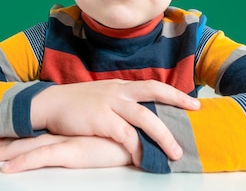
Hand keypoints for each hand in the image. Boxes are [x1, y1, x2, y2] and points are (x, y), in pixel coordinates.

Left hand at [0, 135, 131, 172]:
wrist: (145, 131)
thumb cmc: (132, 133)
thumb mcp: (109, 134)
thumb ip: (98, 133)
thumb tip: (92, 138)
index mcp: (73, 127)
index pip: (40, 131)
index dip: (18, 135)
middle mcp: (67, 131)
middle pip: (28, 135)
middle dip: (3, 143)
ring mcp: (68, 139)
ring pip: (29, 145)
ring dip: (4, 151)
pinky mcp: (73, 151)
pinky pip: (42, 158)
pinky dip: (21, 163)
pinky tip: (5, 170)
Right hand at [30, 79, 199, 165]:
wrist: (49, 104)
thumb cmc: (76, 103)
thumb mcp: (102, 95)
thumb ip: (121, 100)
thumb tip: (140, 109)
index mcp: (120, 86)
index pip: (153, 85)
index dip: (174, 93)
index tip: (193, 101)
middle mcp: (118, 92)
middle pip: (154, 92)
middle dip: (177, 101)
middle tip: (196, 111)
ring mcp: (110, 104)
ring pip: (145, 117)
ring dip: (163, 135)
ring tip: (175, 153)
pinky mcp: (101, 120)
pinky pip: (125, 135)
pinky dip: (138, 148)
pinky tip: (145, 159)